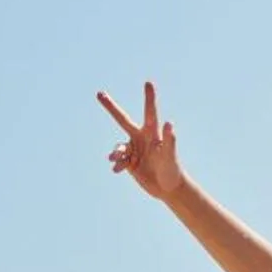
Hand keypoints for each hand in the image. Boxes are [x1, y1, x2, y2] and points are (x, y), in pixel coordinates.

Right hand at [97, 81, 186, 200]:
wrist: (168, 188)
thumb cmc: (172, 170)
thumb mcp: (170, 156)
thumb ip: (169, 140)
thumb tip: (169, 123)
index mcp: (152, 133)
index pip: (150, 112)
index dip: (149, 97)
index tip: (148, 82)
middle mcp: (141, 138)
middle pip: (122, 119)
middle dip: (111, 107)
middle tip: (99, 93)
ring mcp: (133, 149)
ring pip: (118, 146)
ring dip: (116, 152)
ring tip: (116, 159)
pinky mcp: (128, 162)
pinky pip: (117, 160)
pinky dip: (117, 164)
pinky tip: (118, 169)